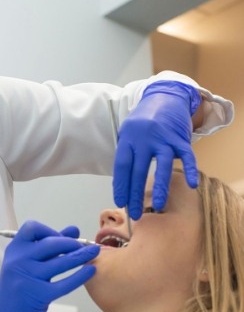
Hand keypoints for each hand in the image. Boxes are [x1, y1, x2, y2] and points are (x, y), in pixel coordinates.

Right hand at [0, 220, 98, 311]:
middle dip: (71, 243)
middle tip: (83, 246)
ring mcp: (29, 278)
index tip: (61, 237)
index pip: (32, 228)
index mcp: (15, 249)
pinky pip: (65, 283)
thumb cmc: (18, 285)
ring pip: (61, 262)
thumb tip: (74, 230)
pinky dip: (80, 276)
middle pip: (50, 243)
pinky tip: (90, 271)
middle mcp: (19, 260)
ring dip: (81, 256)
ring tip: (94, 253)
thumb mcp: (27, 261)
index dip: (50, 230)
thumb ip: (49, 244)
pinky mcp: (39, 295)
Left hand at [113, 80, 200, 219]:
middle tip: (135, 213)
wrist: (164, 97)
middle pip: (139, 170)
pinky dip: (190, 169)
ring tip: (157, 205)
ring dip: (160, 186)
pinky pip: (187, 155)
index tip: (120, 202)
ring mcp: (164, 138)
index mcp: (128, 139)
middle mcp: (145, 138)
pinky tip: (191, 184)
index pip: (122, 166)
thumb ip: (126, 154)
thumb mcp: (127, 133)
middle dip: (135, 194)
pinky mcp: (180, 138)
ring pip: (162, 165)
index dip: (121, 185)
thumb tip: (123, 184)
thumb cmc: (142, 121)